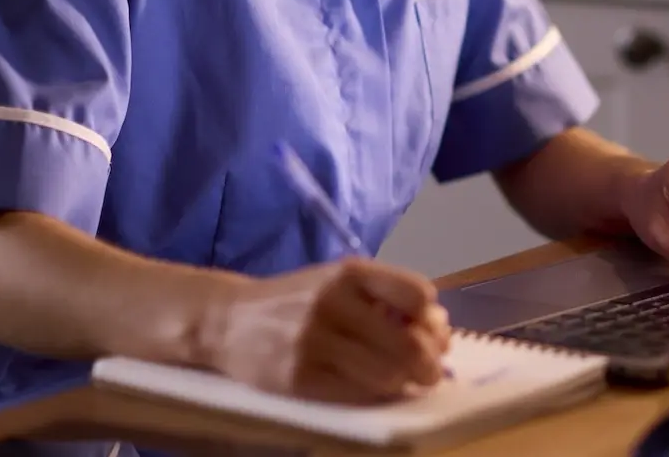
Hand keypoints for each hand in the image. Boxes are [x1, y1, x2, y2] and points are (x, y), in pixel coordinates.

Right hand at [203, 258, 451, 403]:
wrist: (229, 319)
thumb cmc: (297, 302)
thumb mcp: (337, 282)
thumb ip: (386, 298)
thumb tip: (440, 329)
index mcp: (350, 273)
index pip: (417, 294)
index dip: (433, 320)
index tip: (433, 333)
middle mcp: (332, 303)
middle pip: (407, 343)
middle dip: (429, 364)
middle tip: (430, 374)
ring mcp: (314, 341)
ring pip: (386, 374)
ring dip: (405, 384)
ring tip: (404, 383)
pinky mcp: (299, 377)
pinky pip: (356, 393)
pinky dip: (376, 395)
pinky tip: (375, 389)